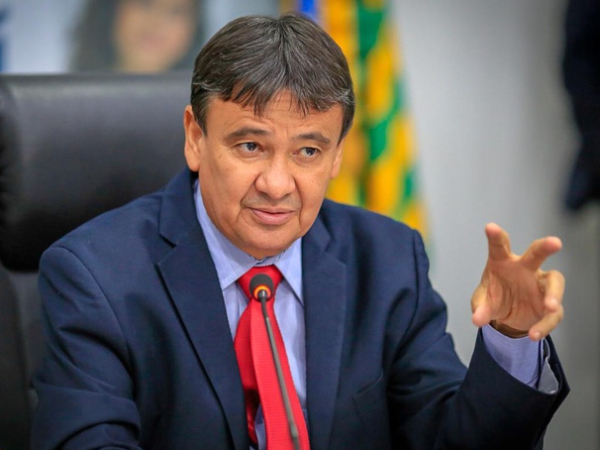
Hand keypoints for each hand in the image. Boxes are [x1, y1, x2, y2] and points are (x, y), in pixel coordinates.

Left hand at [471, 223, 564, 340]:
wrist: (507, 318)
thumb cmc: (494, 299)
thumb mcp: (482, 304)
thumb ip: (480, 309)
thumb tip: (477, 319)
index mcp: (502, 262)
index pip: (499, 247)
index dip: (495, 237)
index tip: (490, 227)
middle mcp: (524, 268)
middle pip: (536, 253)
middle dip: (545, 247)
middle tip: (555, 242)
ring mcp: (540, 284)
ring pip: (555, 280)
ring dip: (554, 293)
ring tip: (549, 307)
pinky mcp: (549, 303)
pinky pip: (552, 313)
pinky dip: (544, 324)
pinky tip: (533, 334)